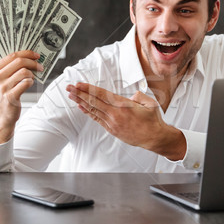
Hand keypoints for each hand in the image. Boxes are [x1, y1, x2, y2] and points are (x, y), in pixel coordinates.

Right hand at [0, 50, 42, 144]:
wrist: (1, 116)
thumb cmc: (3, 96)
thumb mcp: (1, 80)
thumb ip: (10, 68)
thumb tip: (28, 57)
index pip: (11, 55)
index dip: (26, 53)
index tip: (35, 55)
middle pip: (18, 61)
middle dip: (32, 62)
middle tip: (39, 65)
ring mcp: (2, 87)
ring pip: (23, 72)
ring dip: (32, 73)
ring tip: (33, 77)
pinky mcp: (10, 96)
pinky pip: (26, 83)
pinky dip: (30, 82)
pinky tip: (29, 84)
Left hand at [66, 83, 185, 160]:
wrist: (154, 138)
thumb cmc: (153, 121)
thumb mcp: (150, 103)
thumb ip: (139, 96)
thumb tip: (132, 96)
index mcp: (123, 105)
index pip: (101, 95)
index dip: (88, 89)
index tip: (79, 84)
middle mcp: (115, 114)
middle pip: (93, 101)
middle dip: (79, 93)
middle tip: (69, 88)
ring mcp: (112, 123)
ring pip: (93, 110)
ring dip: (81, 101)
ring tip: (71, 95)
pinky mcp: (112, 129)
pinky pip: (97, 119)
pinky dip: (88, 112)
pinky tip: (81, 107)